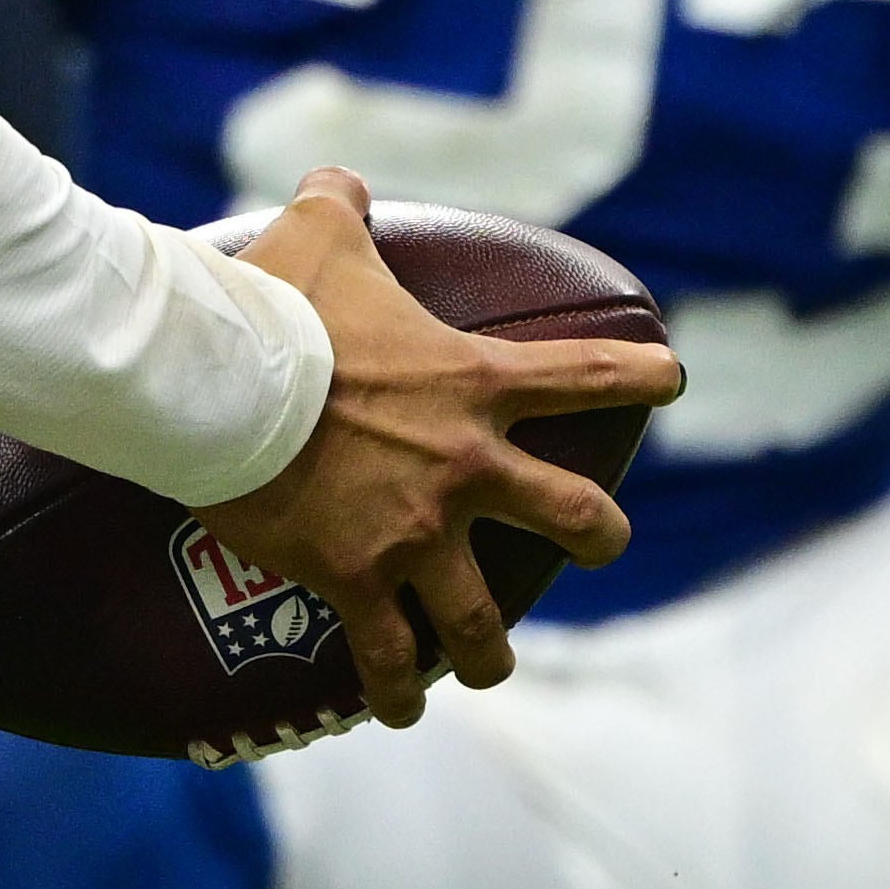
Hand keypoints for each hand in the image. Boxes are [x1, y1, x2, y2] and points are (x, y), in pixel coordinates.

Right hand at [189, 168, 674, 728]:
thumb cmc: (270, 302)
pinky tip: (401, 707)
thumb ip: (340, 204)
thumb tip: (333, 180)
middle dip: (596, 538)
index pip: (588, 375)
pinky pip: (388, 654)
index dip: (641, 378)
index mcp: (473, 382)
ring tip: (492, 666)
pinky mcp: (355, 579)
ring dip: (495, 650)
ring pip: (486, 618)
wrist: (216, 382)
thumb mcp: (317, 232)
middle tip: (597, 544)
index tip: (674, 381)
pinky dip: (397, 688)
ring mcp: (415, 533)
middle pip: (572, 516)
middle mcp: (464, 466)